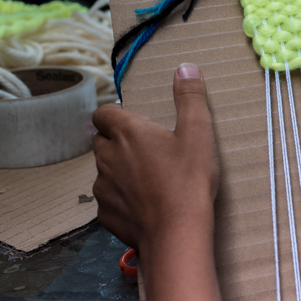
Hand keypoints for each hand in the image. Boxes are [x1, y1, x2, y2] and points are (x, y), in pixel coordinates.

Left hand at [92, 63, 219, 257]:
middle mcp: (107, 157)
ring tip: (150, 180)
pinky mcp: (105, 214)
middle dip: (118, 143)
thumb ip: (190, 98)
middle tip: (149, 152)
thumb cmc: (188, 180)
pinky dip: (123, 199)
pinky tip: (146, 205)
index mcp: (127, 132)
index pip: (103, 113)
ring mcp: (102, 187)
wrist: (177, 233)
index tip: (136, 123)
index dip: (116, 115)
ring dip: (120, 171)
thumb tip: (185, 67)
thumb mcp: (198, 134)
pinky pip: (109, 200)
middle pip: (101, 141)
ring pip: (104, 171)